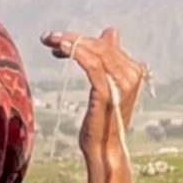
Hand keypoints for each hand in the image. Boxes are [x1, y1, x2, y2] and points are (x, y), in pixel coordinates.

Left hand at [40, 28, 145, 153]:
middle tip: (48, 37)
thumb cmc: (101, 122)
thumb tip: (111, 32)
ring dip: (70, 42)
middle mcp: (132, 73)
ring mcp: (122, 82)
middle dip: (73, 38)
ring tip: (49, 38)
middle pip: (100, 45)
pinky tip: (60, 48)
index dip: (82, 40)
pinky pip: (92, 65)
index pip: (106, 45)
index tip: (59, 41)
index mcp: (133, 70)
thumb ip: (107, 61)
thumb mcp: (104, 86)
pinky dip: (75, 52)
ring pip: (95, 51)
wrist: (103, 149)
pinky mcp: (107, 91)